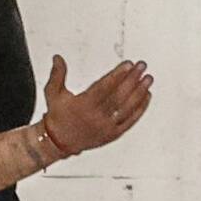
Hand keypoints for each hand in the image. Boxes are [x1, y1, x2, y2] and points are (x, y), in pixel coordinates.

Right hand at [35, 54, 152, 163]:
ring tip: (148, 79)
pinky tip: (147, 95)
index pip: (104, 88)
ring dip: (140, 92)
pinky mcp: (113, 135)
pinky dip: (140, 108)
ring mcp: (106, 127)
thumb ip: (57, 74)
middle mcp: (96, 118)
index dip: (117, 75)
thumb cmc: (57, 116)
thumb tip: (58, 57)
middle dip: (132, 79)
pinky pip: (130, 121)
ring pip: (127, 108)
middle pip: (119, 96)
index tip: (128, 64)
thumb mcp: (53, 94)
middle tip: (142, 67)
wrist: (59, 142)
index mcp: (83, 106)